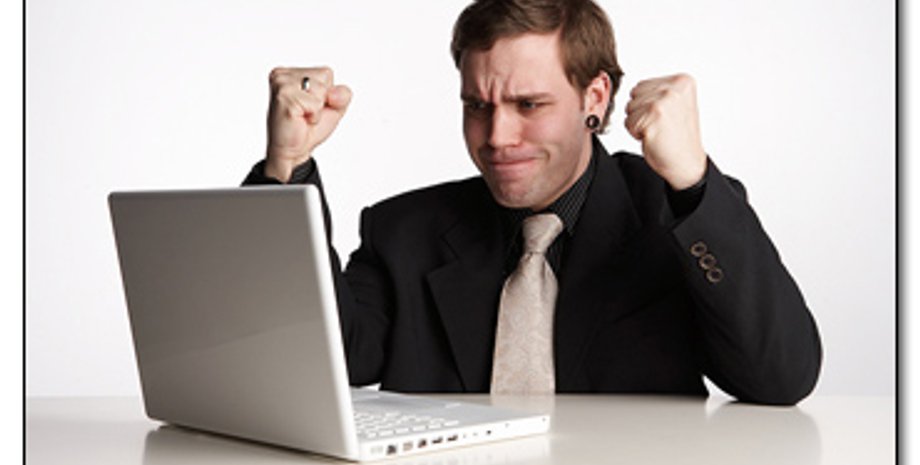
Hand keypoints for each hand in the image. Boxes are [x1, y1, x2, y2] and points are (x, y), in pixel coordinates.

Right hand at [265, 66, 352, 181]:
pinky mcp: (284, 98)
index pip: (326, 73)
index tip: (311, 106)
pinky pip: (315, 104)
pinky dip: (314, 116)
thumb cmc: (308, 128)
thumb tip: (334, 94)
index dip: (327, 94)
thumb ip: (343, 94)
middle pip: (324, 77)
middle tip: (306, 113)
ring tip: (303, 116)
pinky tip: (299, 120)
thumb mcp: (334, 107)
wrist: (293, 151)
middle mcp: (282, 75)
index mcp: (291, 72)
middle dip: (323, 100)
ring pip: (321, 89)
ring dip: (317, 109)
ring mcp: (281, 84)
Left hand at [624, 74, 706, 189]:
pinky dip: (636, 133)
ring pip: (629, 108)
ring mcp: (664, 101)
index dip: (646, 105)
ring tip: (658, 130)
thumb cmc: (678, 137)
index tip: (665, 117)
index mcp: (682, 81)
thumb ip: (658, 91)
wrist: (687, 162)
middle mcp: (674, 87)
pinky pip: (628, 123)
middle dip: (641, 113)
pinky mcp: (653, 116)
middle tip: (661, 125)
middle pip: (633, 95)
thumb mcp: (675, 104)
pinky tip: (654, 137)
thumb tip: (632, 89)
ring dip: (639, 123)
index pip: (641, 85)